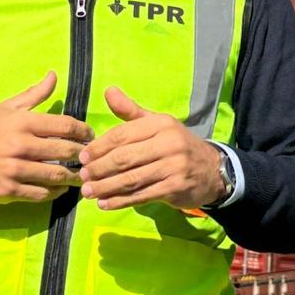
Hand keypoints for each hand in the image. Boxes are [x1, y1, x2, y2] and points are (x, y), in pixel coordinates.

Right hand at [0, 71, 93, 202]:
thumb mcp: (7, 107)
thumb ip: (35, 94)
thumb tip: (55, 75)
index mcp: (24, 122)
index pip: (65, 125)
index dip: (84, 131)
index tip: (90, 135)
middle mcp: (22, 146)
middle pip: (65, 151)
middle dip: (83, 155)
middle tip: (91, 157)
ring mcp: (15, 170)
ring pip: (56, 174)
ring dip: (74, 176)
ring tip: (83, 175)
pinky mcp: (9, 190)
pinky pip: (41, 193)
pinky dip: (55, 192)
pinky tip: (61, 188)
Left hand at [78, 87, 225, 209]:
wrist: (211, 170)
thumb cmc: (176, 145)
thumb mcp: (157, 124)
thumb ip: (130, 111)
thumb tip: (108, 91)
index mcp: (161, 124)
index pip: (123, 134)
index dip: (100, 146)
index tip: (83, 156)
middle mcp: (168, 143)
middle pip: (124, 158)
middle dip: (99, 168)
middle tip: (83, 176)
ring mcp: (173, 166)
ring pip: (131, 178)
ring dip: (106, 187)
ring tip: (88, 192)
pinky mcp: (175, 188)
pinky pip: (141, 195)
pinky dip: (120, 201)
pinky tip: (105, 204)